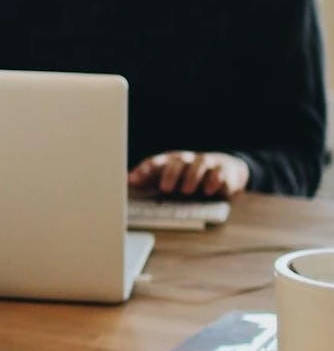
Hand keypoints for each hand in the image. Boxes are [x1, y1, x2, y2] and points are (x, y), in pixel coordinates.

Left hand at [127, 151, 249, 198]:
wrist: (225, 170)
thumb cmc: (190, 176)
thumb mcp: (169, 178)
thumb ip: (149, 180)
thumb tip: (124, 183)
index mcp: (169, 162)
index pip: (154, 163)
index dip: (143, 171)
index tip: (132, 181)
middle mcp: (186, 160)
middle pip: (177, 161)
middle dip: (170, 174)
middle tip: (165, 188)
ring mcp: (205, 163)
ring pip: (199, 164)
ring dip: (192, 177)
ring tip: (187, 190)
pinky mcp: (223, 170)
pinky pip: (219, 173)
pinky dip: (214, 181)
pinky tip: (209, 190)